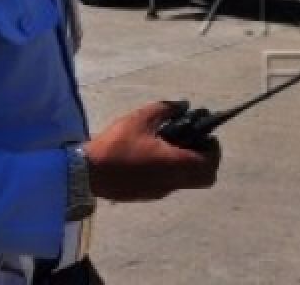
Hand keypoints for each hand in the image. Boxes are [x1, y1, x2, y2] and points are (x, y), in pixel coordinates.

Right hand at [83, 101, 220, 201]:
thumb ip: (166, 109)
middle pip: (205, 178)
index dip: (213, 149)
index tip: (204, 135)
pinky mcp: (147, 195)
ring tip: (169, 143)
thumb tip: (184, 106)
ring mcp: (159, 192)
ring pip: (187, 181)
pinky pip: (170, 183)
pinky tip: (153, 154)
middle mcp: (171, 182)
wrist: (86, 174)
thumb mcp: (141, 118)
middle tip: (192, 140)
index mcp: (174, 165)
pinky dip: (171, 170)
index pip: (210, 164)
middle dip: (205, 158)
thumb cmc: (116, 145)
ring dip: (187, 163)